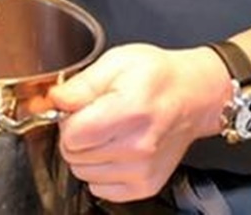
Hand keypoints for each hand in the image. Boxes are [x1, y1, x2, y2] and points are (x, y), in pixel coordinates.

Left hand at [47, 44, 227, 202]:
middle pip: (74, 154)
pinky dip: (100, 171)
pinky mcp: (145, 186)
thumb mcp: (118, 61)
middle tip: (96, 117)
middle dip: (76, 135)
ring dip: (87, 154)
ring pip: (82, 172)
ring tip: (109, 132)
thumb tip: (56, 101)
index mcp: (130, 110)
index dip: (68, 118)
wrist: (194, 96)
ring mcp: (142, 170)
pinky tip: (116, 150)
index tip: (79, 108)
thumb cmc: (159, 76)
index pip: (72, 134)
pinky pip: (99, 188)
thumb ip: (82, 84)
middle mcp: (138, 146)